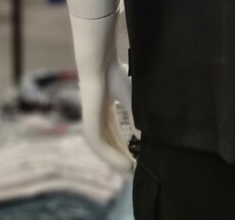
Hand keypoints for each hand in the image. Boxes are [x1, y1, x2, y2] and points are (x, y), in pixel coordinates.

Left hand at [69, 9, 138, 175]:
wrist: (99, 63)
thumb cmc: (113, 73)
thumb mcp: (131, 99)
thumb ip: (136, 117)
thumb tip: (144, 136)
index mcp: (104, 110)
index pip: (113, 133)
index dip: (124, 146)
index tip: (136, 157)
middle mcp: (97, 119)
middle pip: (109, 144)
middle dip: (121, 158)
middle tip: (134, 171)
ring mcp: (91, 124)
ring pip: (104, 149)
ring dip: (117, 161)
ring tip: (130, 172)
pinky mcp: (89, 126)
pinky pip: (101, 147)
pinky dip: (112, 157)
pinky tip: (124, 165)